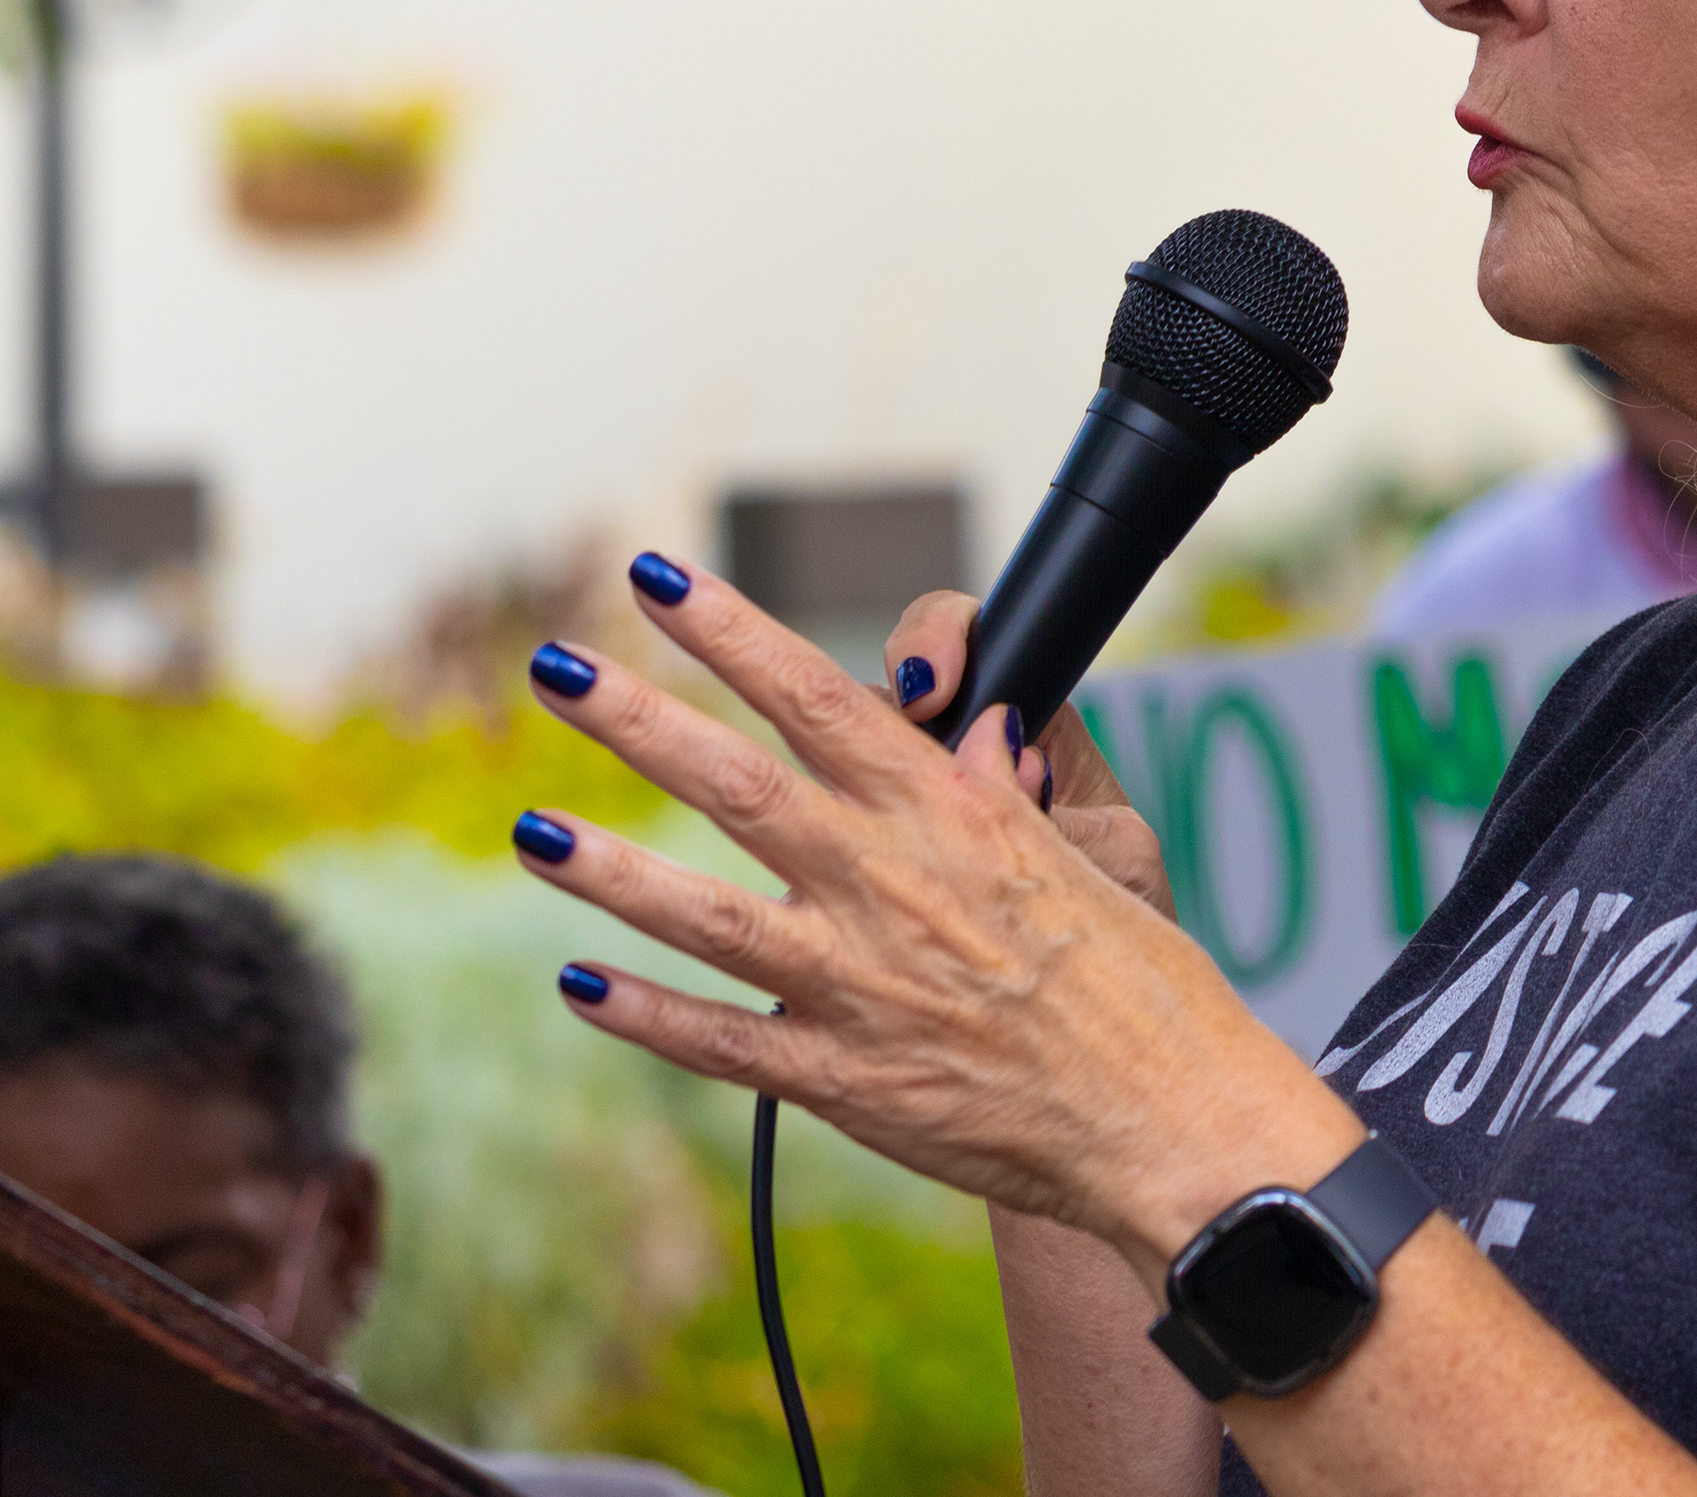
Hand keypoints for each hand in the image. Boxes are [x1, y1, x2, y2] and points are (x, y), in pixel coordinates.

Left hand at [514, 559, 1354, 1264]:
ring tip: (527, 830)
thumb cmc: (1137, 983)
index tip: (655, 577)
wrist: (1169, 1121)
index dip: (730, 629)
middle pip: (737, 783)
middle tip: (553, 666)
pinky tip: (579, 982)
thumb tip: (962, 732)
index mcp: (949, 814)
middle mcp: (891, 886)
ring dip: (607, 869)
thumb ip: (989, 794)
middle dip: (636, 718)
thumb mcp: (1077, 853)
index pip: (821, 694)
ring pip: (703, 915)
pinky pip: (722, 1043)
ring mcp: (859, 986)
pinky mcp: (844, 1081)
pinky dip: (645, 1013)